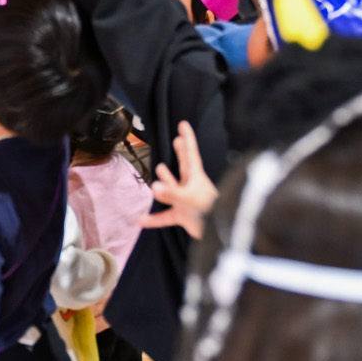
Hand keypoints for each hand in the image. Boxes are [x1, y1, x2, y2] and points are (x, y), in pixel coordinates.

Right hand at [141, 123, 217, 239]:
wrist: (219, 236)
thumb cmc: (208, 214)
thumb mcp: (189, 200)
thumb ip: (171, 194)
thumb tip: (154, 186)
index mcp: (196, 178)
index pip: (191, 154)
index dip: (188, 139)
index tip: (184, 124)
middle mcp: (191, 187)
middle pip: (184, 166)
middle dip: (181, 153)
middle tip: (177, 140)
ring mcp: (187, 201)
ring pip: (173, 188)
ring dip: (166, 181)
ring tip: (160, 169)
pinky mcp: (184, 216)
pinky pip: (165, 216)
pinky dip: (154, 218)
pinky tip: (141, 220)